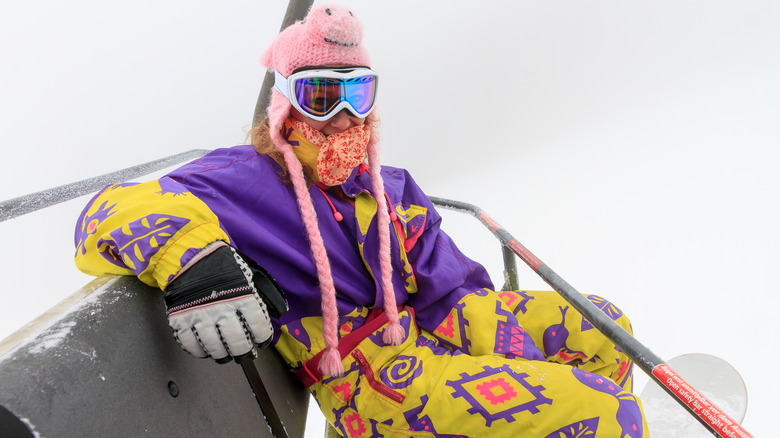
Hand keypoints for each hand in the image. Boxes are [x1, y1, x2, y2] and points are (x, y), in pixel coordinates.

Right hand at [164, 244, 286, 362]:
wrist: (190, 255)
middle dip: (244, 353)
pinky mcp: (180, 320)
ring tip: (227, 355)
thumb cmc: (224, 265)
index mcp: (243, 296)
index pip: (258, 327)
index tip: (262, 341)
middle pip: (238, 343)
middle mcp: (222, 309)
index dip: (262, 338)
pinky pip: (191, 345)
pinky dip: (200, 351)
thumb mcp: (252, 274)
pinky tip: (206, 350)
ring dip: (223, 355)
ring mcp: (200, 316)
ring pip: (215, 348)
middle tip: (245, 354)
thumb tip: (279, 313)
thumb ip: (267, 293)